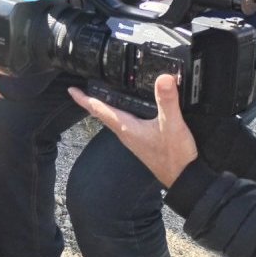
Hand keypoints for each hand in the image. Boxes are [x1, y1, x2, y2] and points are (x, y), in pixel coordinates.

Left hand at [67, 74, 197, 187]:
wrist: (183, 178)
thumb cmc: (174, 156)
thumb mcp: (172, 125)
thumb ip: (167, 101)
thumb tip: (163, 78)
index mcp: (126, 127)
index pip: (99, 109)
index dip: (84, 99)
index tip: (71, 90)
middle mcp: (126, 132)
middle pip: (103, 113)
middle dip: (92, 100)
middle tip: (83, 87)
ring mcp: (133, 137)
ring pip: (114, 117)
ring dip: (106, 105)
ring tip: (102, 93)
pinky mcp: (142, 139)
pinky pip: (126, 122)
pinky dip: (122, 112)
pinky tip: (130, 108)